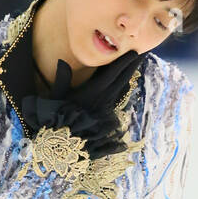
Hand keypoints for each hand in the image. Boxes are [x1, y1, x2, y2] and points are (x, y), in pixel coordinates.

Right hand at [21, 52, 141, 159]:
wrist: (64, 146)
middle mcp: (102, 101)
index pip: (112, 74)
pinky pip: (117, 100)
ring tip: (135, 66)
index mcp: (92, 93)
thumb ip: (61, 80)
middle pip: (121, 80)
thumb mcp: (56, 99)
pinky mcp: (106, 118)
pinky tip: (127, 86)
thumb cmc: (56, 121)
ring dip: (128, 77)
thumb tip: (62, 62)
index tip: (134, 52)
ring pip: (120, 90)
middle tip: (142, 54)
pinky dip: (123, 91)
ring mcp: (106, 110)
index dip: (124, 62)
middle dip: (131, 67)